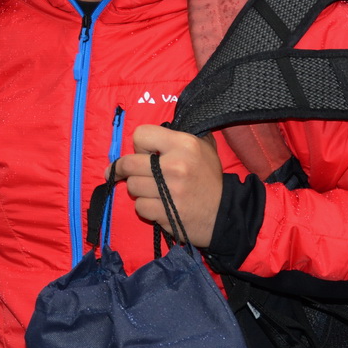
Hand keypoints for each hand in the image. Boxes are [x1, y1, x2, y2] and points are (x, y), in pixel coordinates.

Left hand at [112, 125, 222, 248]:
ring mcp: (169, 191)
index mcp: (184, 144)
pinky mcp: (166, 213)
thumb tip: (151, 135)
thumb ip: (177, 137)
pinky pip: (140, 207)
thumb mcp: (203, 148)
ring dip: (138, 190)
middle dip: (122, 169)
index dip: (140, 144)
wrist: (225, 213)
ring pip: (132, 186)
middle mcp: (175, 165)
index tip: (143, 153)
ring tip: (152, 191)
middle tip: (122, 172)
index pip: (141, 134)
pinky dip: (146, 207)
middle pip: (129, 163)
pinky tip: (158, 206)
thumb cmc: (209, 178)